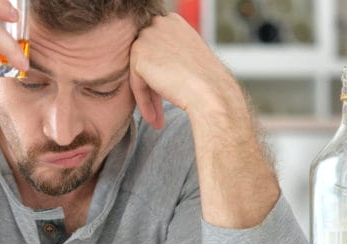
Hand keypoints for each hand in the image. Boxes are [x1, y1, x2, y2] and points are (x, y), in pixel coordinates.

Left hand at [130, 13, 240, 129]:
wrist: (211, 93)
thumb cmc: (206, 82)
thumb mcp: (188, 59)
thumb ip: (169, 57)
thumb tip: (154, 69)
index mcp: (173, 22)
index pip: (157, 50)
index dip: (160, 75)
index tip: (165, 95)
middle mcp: (159, 24)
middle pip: (146, 61)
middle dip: (152, 88)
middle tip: (157, 112)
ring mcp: (148, 37)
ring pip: (140, 73)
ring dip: (148, 98)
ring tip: (156, 119)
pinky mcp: (139, 54)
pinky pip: (135, 83)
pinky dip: (143, 101)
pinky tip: (152, 118)